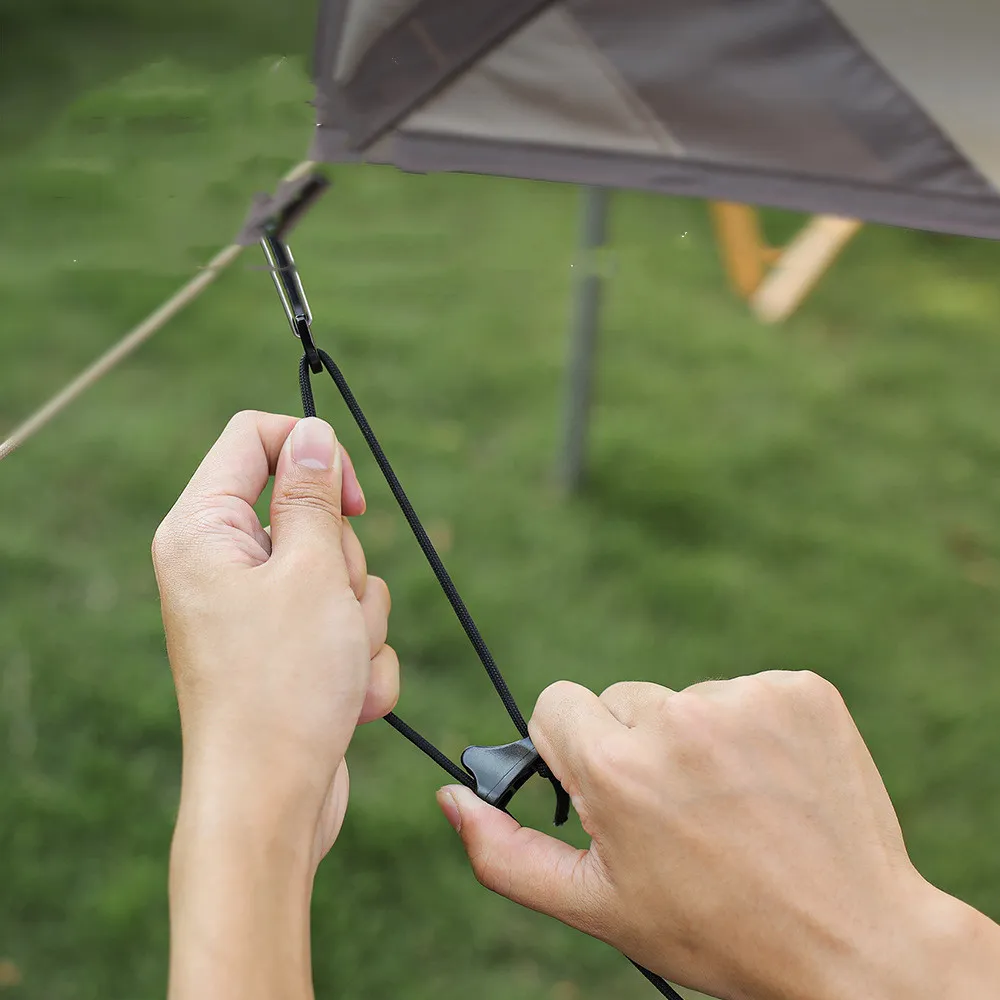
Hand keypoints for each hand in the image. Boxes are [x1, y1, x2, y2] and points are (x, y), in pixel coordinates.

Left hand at [154, 411, 397, 999]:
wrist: (272, 802)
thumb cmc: (283, 686)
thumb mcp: (310, 572)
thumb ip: (313, 493)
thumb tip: (314, 434)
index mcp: (205, 530)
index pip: (256, 437)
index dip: (314, 451)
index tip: (353, 501)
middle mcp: (223, 563)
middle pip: (310, 511)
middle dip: (343, 561)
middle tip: (329, 610)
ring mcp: (257, 611)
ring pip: (339, 572)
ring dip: (359, 619)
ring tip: (337, 665)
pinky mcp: (287, 650)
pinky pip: (345, 624)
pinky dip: (359, 659)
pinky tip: (346, 701)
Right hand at [437, 672, 999, 999]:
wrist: (854, 942)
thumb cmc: (715, 931)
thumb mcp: (599, 907)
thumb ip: (506, 852)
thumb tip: (452, 796)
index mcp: (616, 769)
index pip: (557, 704)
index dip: (576, 750)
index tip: (609, 789)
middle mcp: (676, 719)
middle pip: (620, 698)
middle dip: (635, 745)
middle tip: (680, 811)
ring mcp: (745, 699)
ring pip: (684, 697)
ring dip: (695, 739)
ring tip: (734, 803)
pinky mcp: (799, 690)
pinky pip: (744, 690)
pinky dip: (751, 728)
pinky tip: (773, 782)